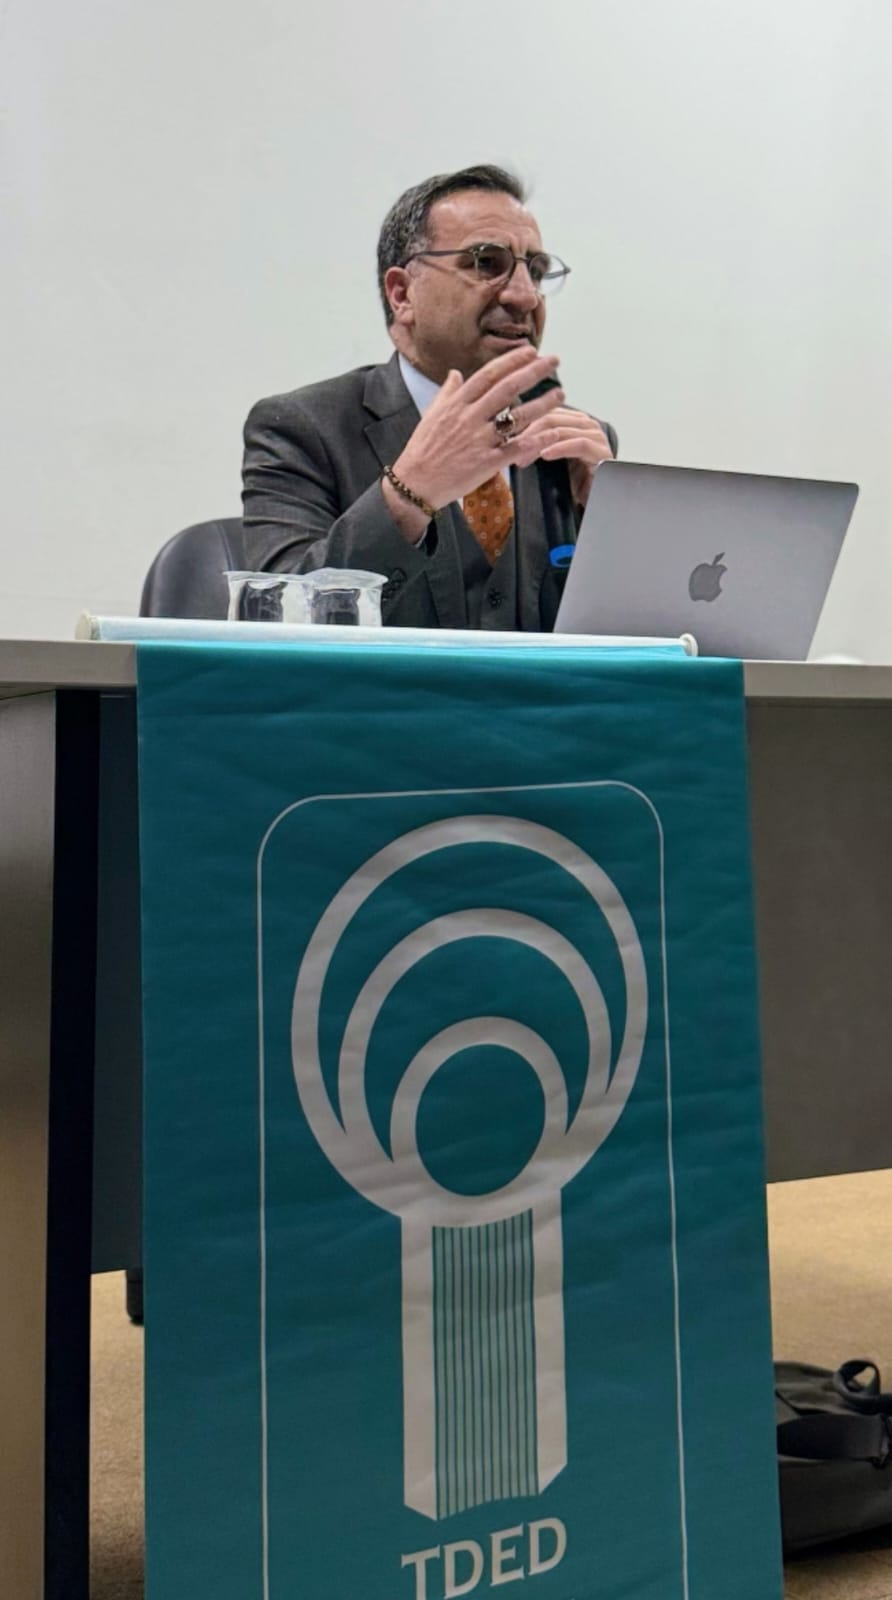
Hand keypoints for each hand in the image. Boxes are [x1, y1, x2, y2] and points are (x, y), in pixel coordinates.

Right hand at [392, 345, 564, 512]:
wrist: (415, 483)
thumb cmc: (423, 449)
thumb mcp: (431, 415)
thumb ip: (447, 392)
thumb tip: (455, 373)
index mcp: (457, 404)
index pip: (489, 375)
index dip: (511, 361)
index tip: (530, 350)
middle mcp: (470, 418)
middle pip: (507, 389)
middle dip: (533, 372)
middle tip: (553, 361)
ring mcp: (479, 440)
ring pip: (516, 417)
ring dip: (541, 404)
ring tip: (559, 394)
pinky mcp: (486, 463)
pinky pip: (516, 449)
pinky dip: (535, 441)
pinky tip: (551, 433)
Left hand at [513, 407, 613, 507]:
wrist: (597, 502)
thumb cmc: (573, 482)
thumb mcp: (551, 460)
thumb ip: (537, 446)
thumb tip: (508, 442)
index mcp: (573, 421)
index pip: (545, 412)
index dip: (523, 424)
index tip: (505, 439)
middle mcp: (586, 423)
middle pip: (551, 418)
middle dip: (528, 433)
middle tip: (510, 448)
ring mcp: (596, 436)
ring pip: (562, 430)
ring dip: (539, 442)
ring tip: (522, 455)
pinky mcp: (602, 452)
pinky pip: (579, 444)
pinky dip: (560, 448)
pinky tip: (545, 455)